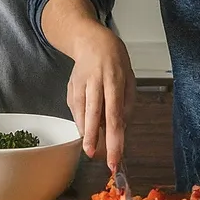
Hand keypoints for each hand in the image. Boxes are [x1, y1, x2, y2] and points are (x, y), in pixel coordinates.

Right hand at [68, 28, 134, 169]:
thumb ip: (126, 105)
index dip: (114, 139)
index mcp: (114, 80)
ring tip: (92, 148)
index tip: (115, 158)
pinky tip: (88, 127)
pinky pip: (76, 111)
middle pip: (93, 115)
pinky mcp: (70, 88)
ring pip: (81, 114)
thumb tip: (120, 129)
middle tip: (94, 157)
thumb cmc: (115, 61)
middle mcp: (95, 82)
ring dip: (86, 134)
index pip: (115, 115)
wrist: (91, 41)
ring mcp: (79, 84)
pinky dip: (82, 122)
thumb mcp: (129, 79)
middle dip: (93, 139)